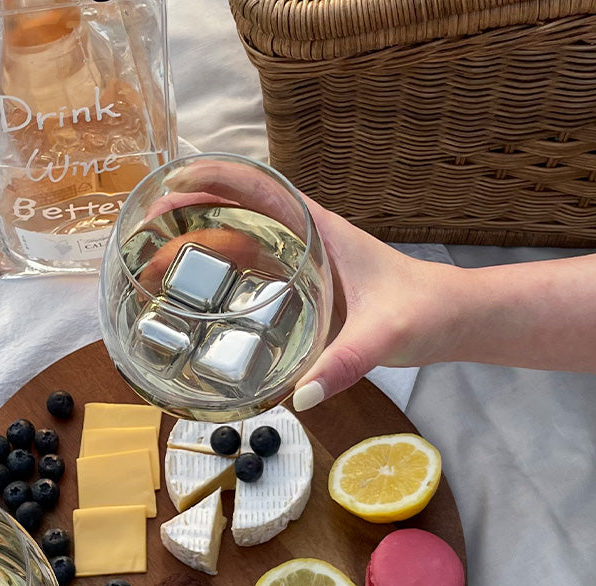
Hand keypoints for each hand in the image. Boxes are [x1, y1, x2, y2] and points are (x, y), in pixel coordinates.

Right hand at [145, 158, 464, 407]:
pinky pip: (253, 270)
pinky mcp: (304, 286)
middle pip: (237, 212)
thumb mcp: (383, 335)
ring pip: (241, 240)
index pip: (258, 187)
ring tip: (156, 260)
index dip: (212, 178)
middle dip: (190, 213)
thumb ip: (344, 363)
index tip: (170, 184)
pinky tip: (199, 294)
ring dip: (200, 242)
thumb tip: (298, 398)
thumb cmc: (423, 311)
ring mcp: (303, 261)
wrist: (450, 319)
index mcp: (319, 230)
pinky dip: (221, 272)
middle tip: (145, 232)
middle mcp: (305, 238)